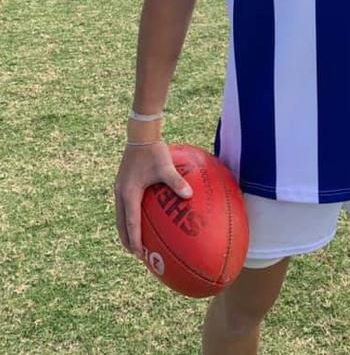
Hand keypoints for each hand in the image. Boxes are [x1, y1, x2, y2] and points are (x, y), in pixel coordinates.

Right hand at [114, 142, 192, 258]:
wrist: (140, 135)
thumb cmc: (154, 151)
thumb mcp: (166, 167)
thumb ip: (176, 182)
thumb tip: (189, 196)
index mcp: (129, 193)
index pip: (130, 223)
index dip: (135, 240)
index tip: (140, 254)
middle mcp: (121, 193)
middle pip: (121, 223)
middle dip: (128, 240)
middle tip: (138, 254)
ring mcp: (120, 188)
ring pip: (120, 216)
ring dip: (126, 229)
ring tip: (136, 242)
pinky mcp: (123, 183)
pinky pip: (124, 206)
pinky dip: (129, 217)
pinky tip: (140, 218)